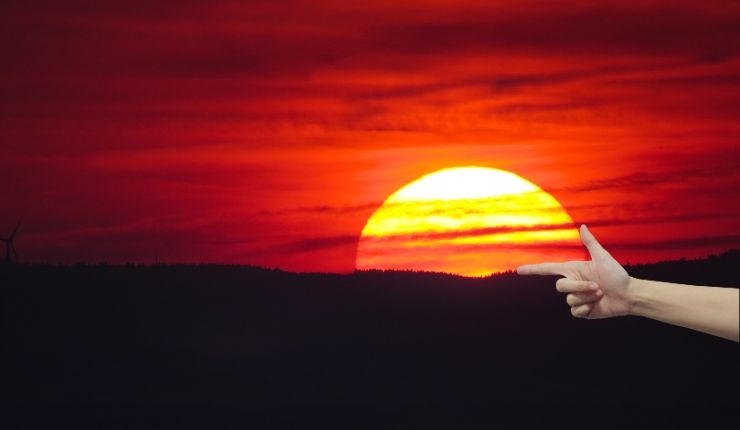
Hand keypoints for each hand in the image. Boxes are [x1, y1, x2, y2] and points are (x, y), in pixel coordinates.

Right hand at [517, 225, 632, 318]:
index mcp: (573, 270)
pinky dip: (586, 308)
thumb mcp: (603, 257)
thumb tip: (583, 226)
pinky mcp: (582, 311)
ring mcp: (576, 298)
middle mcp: (572, 284)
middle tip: (598, 287)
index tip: (518, 270)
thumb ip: (590, 243)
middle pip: (561, 286)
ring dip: (587, 297)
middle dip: (579, 287)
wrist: (629, 296)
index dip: (533, 270)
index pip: (548, 269)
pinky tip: (596, 306)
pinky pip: (574, 311)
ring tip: (600, 295)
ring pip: (569, 299)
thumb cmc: (617, 275)